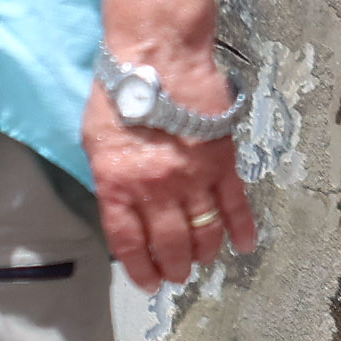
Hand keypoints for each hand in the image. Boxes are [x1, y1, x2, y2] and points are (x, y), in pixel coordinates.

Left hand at [85, 49, 255, 288]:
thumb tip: (121, 198)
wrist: (159, 58)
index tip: (149, 283)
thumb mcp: (94, 140)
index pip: (129, 244)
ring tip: (203, 261)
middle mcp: (156, 192)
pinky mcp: (222, 162)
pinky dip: (242, 228)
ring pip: (203, 231)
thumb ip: (108, 175)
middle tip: (178, 276)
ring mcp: (193, 179)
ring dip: (204, 252)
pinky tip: (246, 245)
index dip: (140, 269)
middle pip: (169, 244)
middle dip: (175, 267)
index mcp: (119, 188)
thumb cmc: (118, 93)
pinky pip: (235, 205)